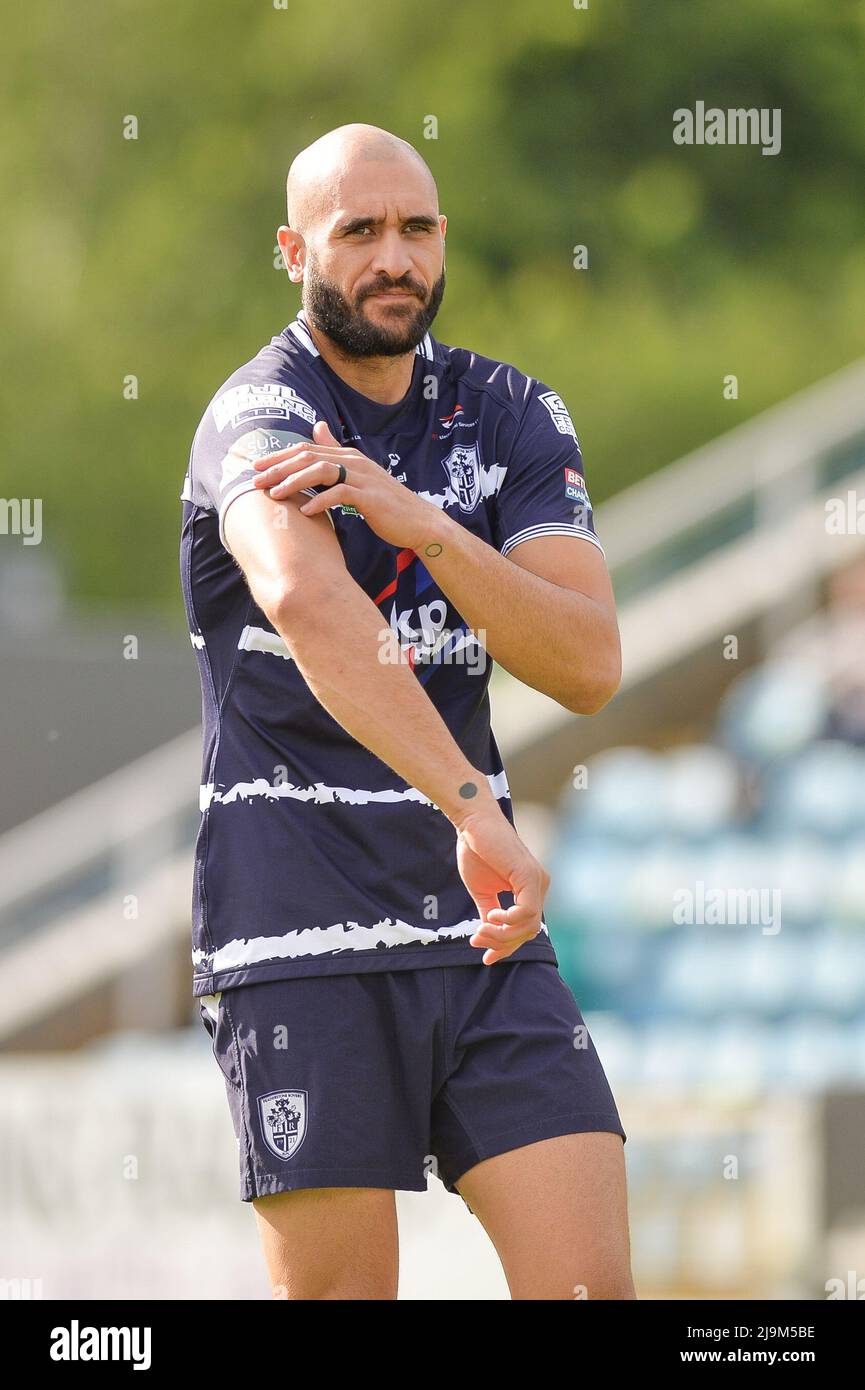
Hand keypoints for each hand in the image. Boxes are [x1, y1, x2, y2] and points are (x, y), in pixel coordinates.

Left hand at [252, 420, 437, 550]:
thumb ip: (336, 453)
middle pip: (309, 456)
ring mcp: (362, 477)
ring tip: (275, 495)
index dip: (280, 456)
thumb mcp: (358, 475)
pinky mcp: (370, 497)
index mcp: (348, 456)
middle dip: (279, 467)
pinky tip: (306, 512)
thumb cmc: (385, 503)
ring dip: (294, 482)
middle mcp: (353, 461)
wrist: (418, 522)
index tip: (256, 467)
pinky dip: (321, 502)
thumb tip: (318, 427)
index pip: (307, 449)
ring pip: (321, 471)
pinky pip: (340, 494)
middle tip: (255, 480)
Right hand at [453, 803, 550, 964]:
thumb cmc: (477, 852)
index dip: (506, 948)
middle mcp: (539, 887)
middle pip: (528, 932)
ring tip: (480, 930)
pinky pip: (526, 912)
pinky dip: (508, 921)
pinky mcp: (530, 876)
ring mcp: (538, 881)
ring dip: (502, 935)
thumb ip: (490, 914)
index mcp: (530, 891)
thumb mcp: (483, 892)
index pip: (525, 929)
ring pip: (528, 926)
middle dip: (502, 944)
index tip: (485, 958)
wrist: (473, 824)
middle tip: (477, 941)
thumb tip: (489, 939)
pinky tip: (491, 916)